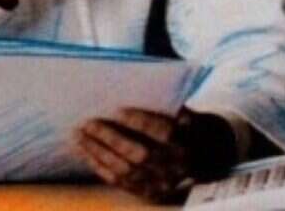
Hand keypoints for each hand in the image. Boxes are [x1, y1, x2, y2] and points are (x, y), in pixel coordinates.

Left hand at [73, 108, 236, 203]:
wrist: (206, 156)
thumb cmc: (186, 124)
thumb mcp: (184, 110)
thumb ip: (163, 104)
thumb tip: (128, 91)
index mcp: (189, 140)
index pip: (164, 133)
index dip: (141, 122)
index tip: (118, 110)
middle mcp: (178, 166)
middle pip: (141, 155)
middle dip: (111, 138)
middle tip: (88, 123)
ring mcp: (164, 183)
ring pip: (126, 171)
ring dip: (99, 152)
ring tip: (79, 135)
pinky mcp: (150, 194)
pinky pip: (121, 182)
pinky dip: (100, 166)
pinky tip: (85, 151)